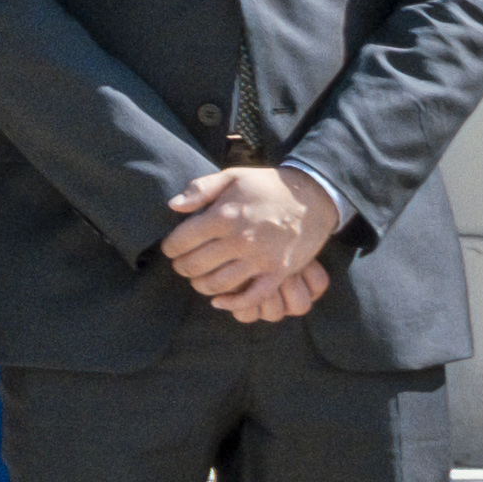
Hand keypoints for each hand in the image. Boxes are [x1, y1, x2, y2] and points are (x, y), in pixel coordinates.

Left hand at [166, 164, 346, 322]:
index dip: (170, 247)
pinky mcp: (279, 273)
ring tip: (197, 279)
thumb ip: (199, 189)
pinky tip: (219, 301)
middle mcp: (240, 240)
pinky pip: (252, 298)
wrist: (312, 197)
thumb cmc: (266, 186)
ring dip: (201, 285)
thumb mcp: (231, 176)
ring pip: (218, 284)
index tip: (170, 248)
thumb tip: (173, 206)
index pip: (182, 240)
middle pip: (196, 265)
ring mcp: (260, 259)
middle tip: (181, 265)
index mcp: (224, 215)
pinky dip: (232, 304)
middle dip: (182, 267)